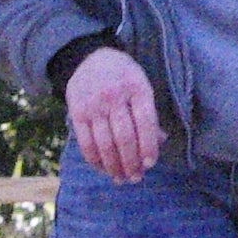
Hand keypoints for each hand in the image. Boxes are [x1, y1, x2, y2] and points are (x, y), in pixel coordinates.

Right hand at [64, 47, 161, 182]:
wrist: (90, 58)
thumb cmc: (123, 76)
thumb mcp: (141, 85)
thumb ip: (149, 114)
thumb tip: (160, 142)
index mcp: (136, 87)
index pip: (145, 121)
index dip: (148, 146)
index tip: (150, 164)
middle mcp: (114, 95)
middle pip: (124, 137)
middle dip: (131, 162)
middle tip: (135, 177)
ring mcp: (94, 104)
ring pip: (105, 144)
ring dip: (113, 167)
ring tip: (121, 178)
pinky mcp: (77, 113)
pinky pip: (86, 143)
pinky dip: (95, 161)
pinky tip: (103, 169)